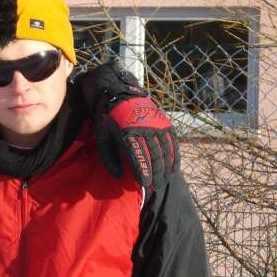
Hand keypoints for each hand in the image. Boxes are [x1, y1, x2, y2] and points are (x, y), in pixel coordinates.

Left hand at [80, 60, 178, 189]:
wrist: (117, 89)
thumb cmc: (106, 116)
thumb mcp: (102, 136)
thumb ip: (109, 157)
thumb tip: (119, 176)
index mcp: (127, 133)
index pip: (139, 158)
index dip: (144, 173)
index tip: (145, 185)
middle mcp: (145, 128)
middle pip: (154, 156)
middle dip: (156, 174)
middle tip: (156, 187)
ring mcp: (156, 123)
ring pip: (165, 150)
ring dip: (166, 167)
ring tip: (165, 180)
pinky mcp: (163, 120)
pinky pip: (172, 140)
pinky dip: (174, 154)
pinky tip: (174, 166)